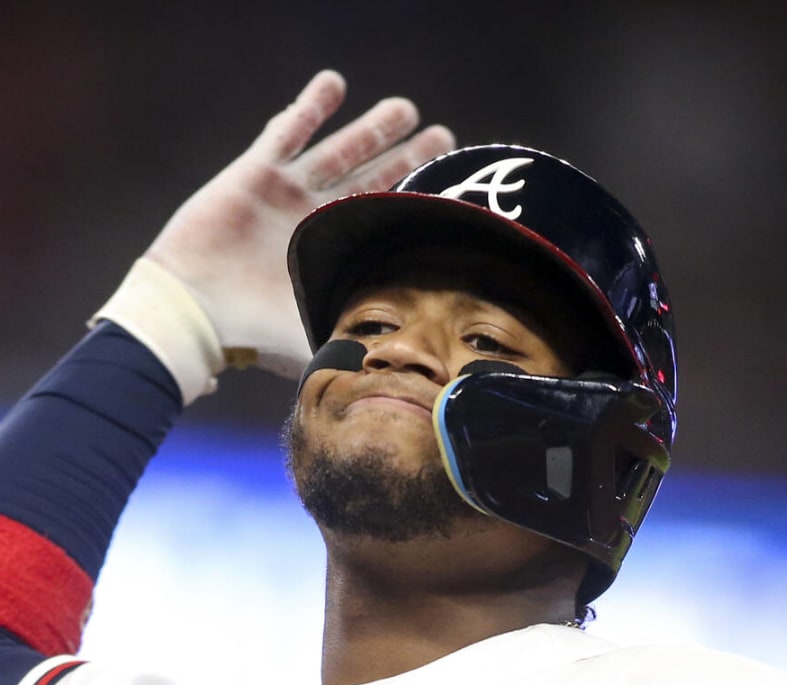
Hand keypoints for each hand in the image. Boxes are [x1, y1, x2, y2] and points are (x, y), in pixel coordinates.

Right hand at [144, 70, 453, 376]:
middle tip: (444, 137)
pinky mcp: (256, 170)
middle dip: (406, 155)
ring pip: (340, 148)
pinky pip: (288, 130)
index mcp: (336, 251)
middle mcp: (317, 216)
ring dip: (372, 128)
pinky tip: (335, 83)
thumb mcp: (321, 327)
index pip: (385, 218)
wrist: (199, 308)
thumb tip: (406, 363)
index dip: (415, 200)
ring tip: (406, 109)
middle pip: (372, 176)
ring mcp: (288, 190)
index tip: (451, 186)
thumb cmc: (256, 327)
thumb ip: (359, 333)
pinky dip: (310, 106)